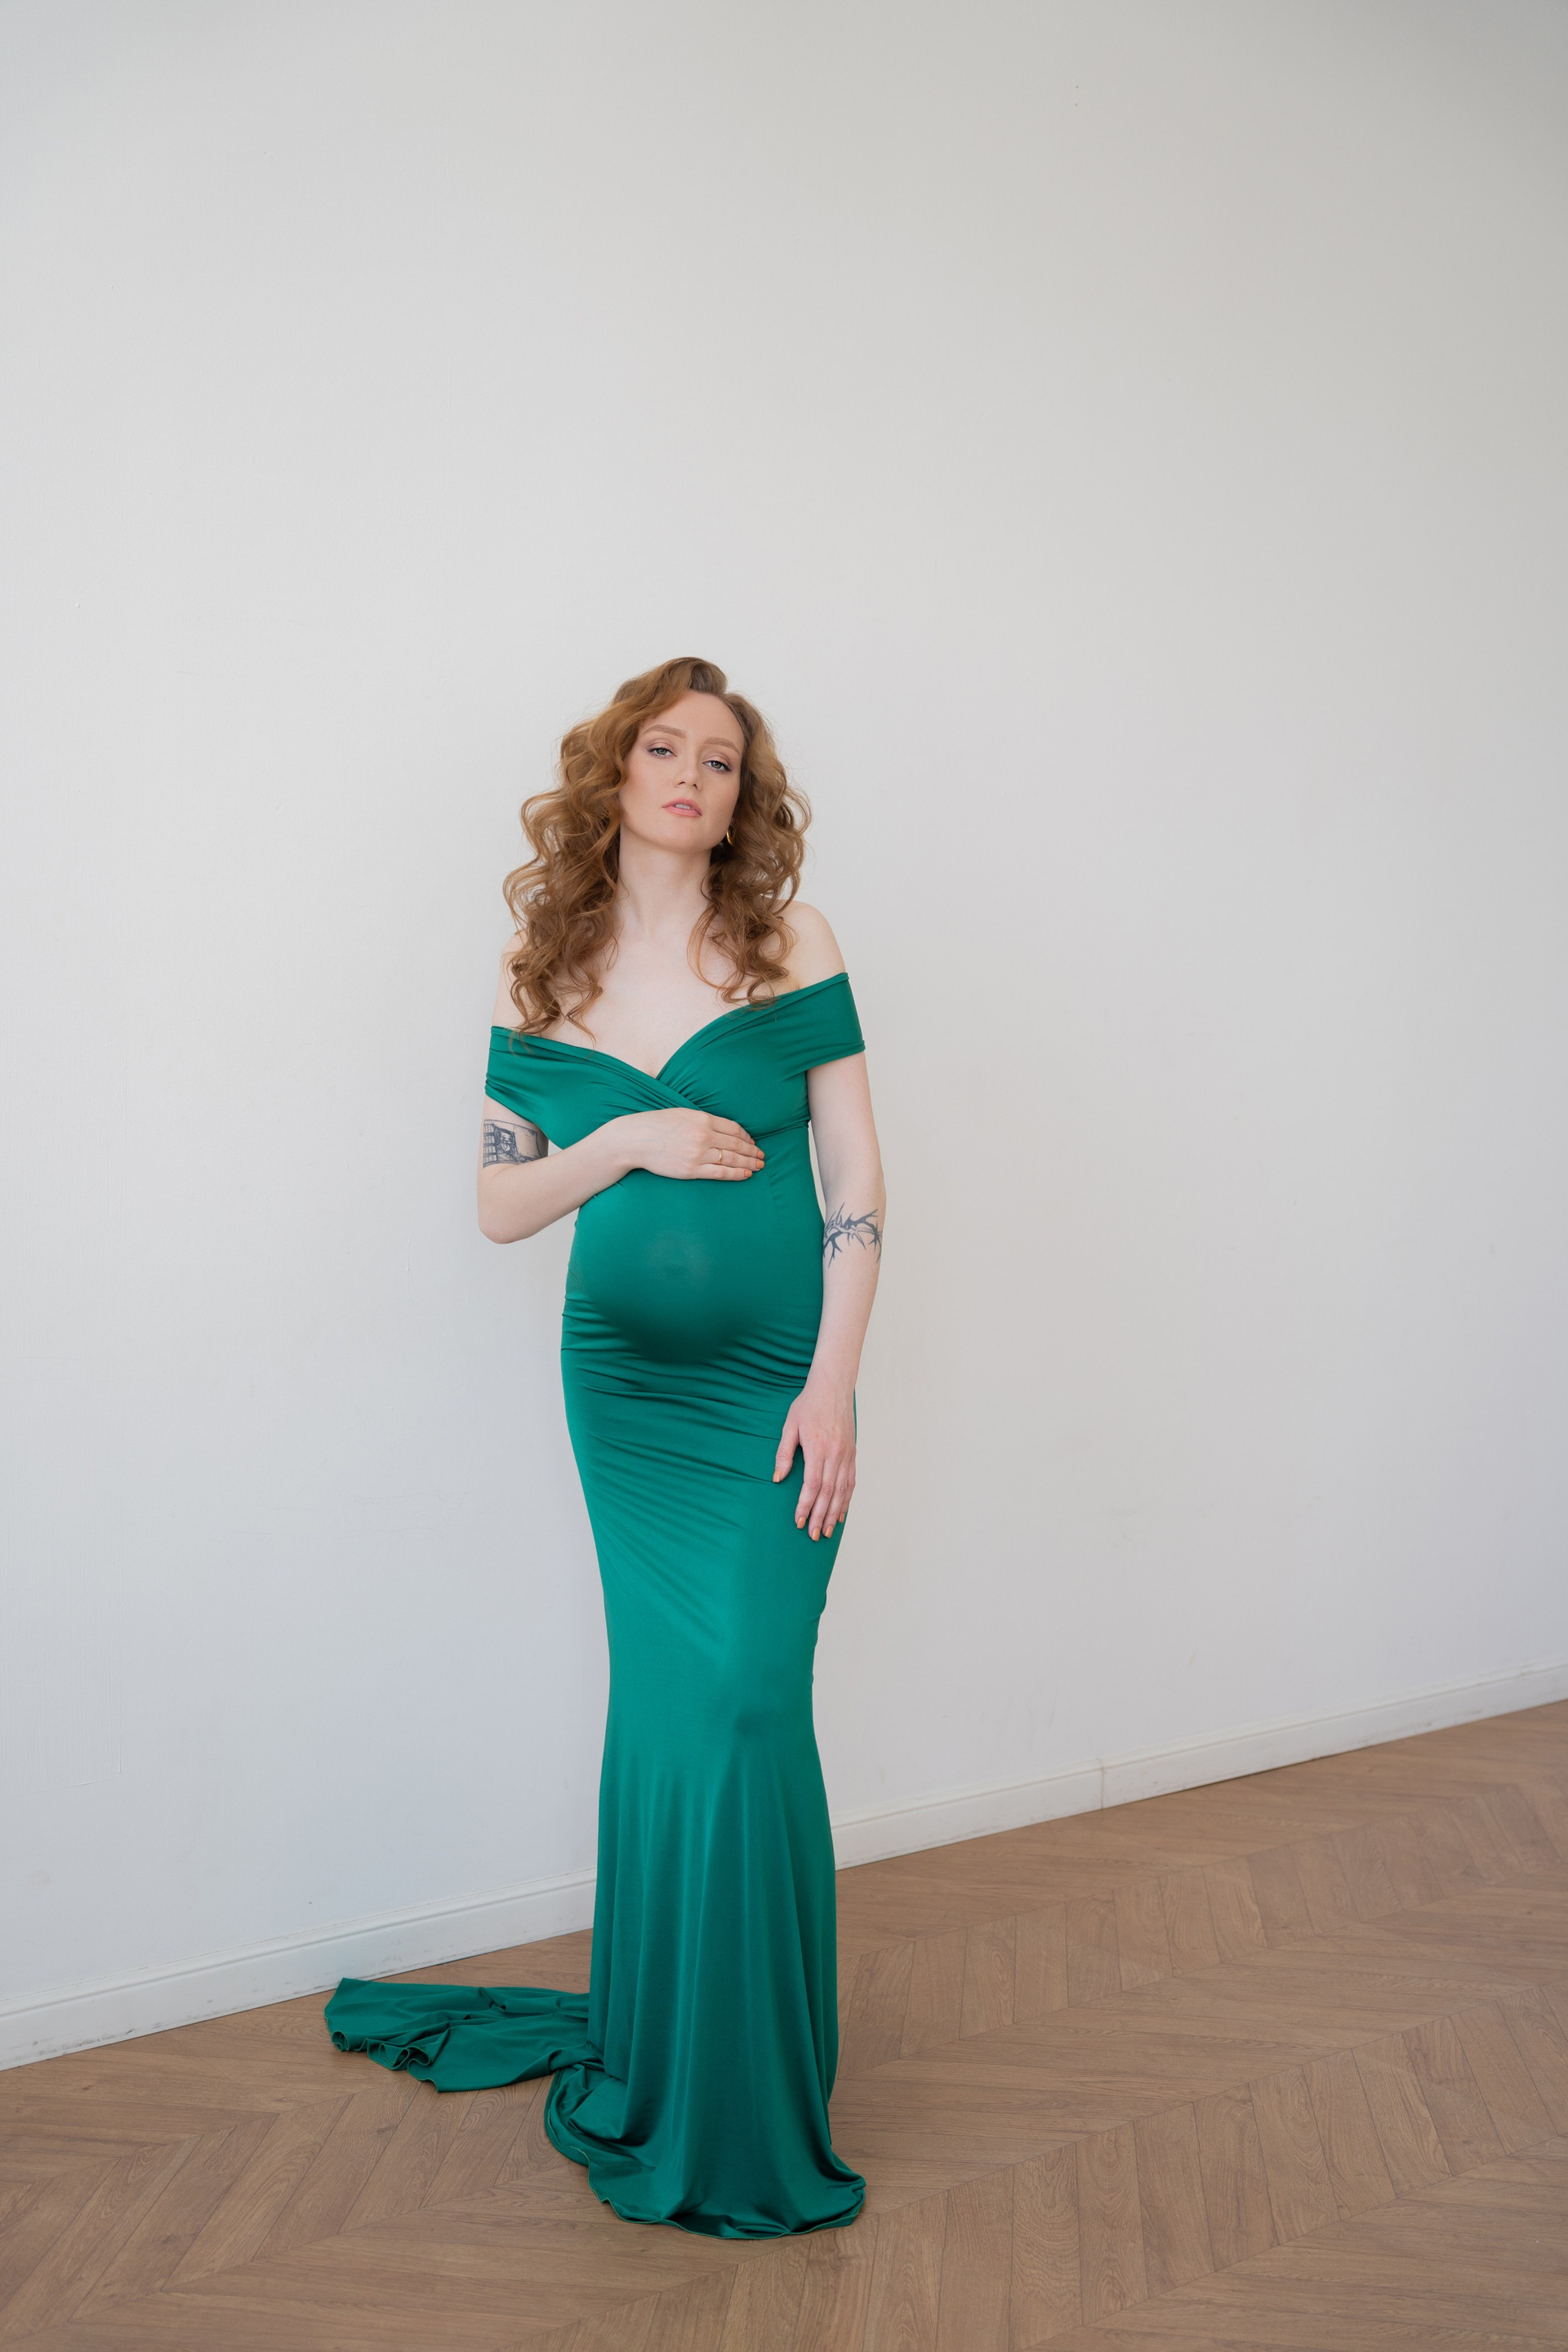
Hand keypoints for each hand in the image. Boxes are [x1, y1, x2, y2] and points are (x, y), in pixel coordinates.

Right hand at [615, 1108, 763, 1181]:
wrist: (635, 1140)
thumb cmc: (656, 1125)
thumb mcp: (682, 1114)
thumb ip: (703, 1120)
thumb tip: (722, 1128)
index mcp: (702, 1119)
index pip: (734, 1128)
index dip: (746, 1136)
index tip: (752, 1142)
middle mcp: (704, 1136)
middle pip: (736, 1144)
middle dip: (752, 1151)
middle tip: (762, 1156)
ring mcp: (698, 1154)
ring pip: (732, 1159)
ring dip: (748, 1163)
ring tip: (759, 1166)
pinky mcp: (692, 1170)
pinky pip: (720, 1173)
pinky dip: (736, 1173)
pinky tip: (746, 1174)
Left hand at [773, 1380, 854, 1539]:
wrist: (833, 1387)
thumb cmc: (808, 1405)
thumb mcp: (790, 1425)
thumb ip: (784, 1453)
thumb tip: (778, 1478)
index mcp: (819, 1448)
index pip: (813, 1484)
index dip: (806, 1505)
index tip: (799, 1521)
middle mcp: (836, 1454)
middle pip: (829, 1492)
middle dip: (820, 1516)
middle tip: (814, 1535)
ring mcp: (847, 1455)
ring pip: (842, 1490)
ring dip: (835, 1513)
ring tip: (828, 1531)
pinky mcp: (852, 1454)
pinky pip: (851, 1482)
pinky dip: (846, 1500)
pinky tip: (841, 1513)